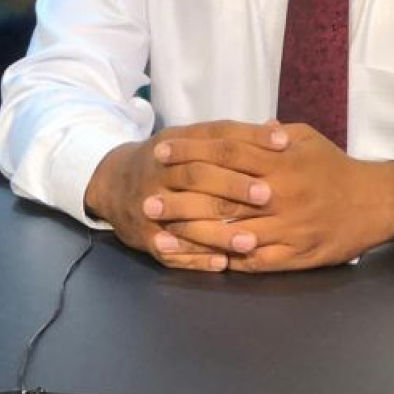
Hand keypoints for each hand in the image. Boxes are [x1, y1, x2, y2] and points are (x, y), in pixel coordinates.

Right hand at [84, 120, 289, 271]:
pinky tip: (222, 264)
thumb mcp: (189, 140)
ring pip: (184, 216)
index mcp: (176, 143)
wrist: (111, 183)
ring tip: (250, 241)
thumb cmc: (165, 161)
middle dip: (232, 185)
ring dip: (218, 231)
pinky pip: (170, 250)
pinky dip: (196, 258)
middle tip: (267, 195)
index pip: (214, 136)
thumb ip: (231, 138)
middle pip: (197, 175)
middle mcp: (159, 170)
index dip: (249, 138)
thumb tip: (277, 128)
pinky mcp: (143, 235)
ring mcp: (148, 203)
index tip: (282, 144)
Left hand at [155, 124, 393, 272]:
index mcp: (279, 161)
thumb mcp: (305, 138)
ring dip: (195, 236)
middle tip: (146, 201)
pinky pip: (258, 260)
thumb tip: (242, 125)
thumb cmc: (335, 167)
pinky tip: (202, 261)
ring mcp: (288, 227)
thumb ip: (270, 133)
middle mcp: (280, 194)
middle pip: (222, 196)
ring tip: (161, 238)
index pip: (226, 152)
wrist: (378, 202)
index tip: (161, 152)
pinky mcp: (297, 255)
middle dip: (181, 199)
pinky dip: (229, 261)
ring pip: (233, 233)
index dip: (191, 151)